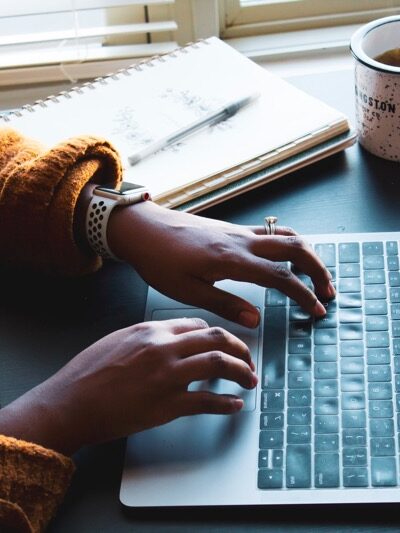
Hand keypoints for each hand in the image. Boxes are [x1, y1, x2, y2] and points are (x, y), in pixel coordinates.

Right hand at [0, 318, 255, 454]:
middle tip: (248, 360)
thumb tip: (172, 339)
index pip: (198, 325)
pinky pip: (208, 401)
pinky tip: (234, 405)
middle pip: (217, 339)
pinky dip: (227, 404)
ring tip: (250, 380)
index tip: (225, 344)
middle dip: (240, 348)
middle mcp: (164, 348)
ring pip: (219, 364)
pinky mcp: (167, 405)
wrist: (70, 403)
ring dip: (242, 372)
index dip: (218, 335)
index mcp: (151, 330)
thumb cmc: (88, 373)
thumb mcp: (118, 339)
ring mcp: (168, 376)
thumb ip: (148, 336)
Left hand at [108, 201, 334, 327]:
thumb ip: (225, 305)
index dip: (303, 294)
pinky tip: (285, 258)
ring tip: (314, 273)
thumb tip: (256, 320)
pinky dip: (288, 243)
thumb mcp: (188, 292)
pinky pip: (270, 231)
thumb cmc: (159, 261)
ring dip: (306, 253)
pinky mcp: (231, 228)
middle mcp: (241, 241)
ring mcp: (238, 231)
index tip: (316, 310)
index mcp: (232, 259)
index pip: (281, 276)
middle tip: (327, 290)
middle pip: (294, 247)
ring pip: (285, 234)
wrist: (143, 229)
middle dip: (317, 268)